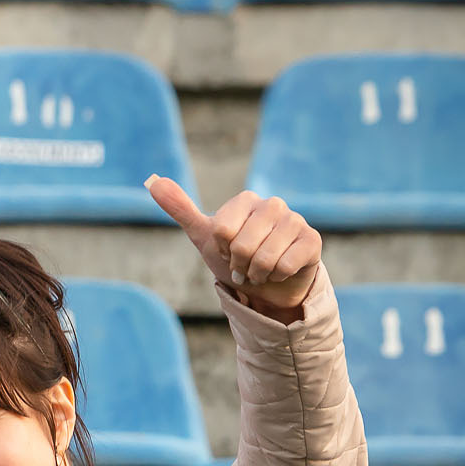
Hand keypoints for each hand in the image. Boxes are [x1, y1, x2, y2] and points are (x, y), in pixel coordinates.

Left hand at [148, 177, 321, 317]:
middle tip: (244, 265)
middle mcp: (273, 205)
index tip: (226, 250)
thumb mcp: (205, 236)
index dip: (221, 249)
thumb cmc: (235, 257)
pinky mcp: (312, 240)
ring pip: (264, 258)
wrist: (267, 283)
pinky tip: (280, 271)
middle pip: (242, 245)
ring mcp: (295, 220)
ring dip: (257, 273)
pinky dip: (277, 276)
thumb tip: (153, 181)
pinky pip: (286, 265)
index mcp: (246, 200)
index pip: (221, 230)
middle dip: (238, 265)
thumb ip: (180, 209)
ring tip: (260, 269)